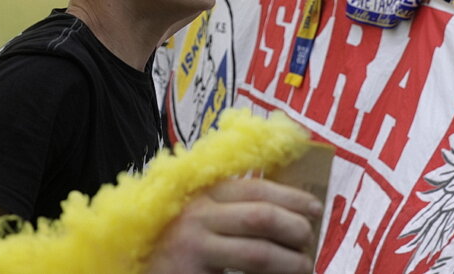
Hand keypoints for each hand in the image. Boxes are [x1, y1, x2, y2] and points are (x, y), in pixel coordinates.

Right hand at [146, 178, 322, 273]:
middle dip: (295, 228)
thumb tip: (290, 211)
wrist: (137, 268)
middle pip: (261, 217)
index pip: (256, 188)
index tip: (316, 208)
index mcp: (203, 193)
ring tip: (304, 268)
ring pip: (258, 253)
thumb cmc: (177, 247)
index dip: (292, 196)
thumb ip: (232, 209)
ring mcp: (193, 246)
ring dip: (290, 262)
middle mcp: (197, 215)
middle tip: (310, 242)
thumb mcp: (201, 217)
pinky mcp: (191, 273)